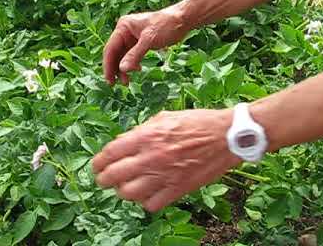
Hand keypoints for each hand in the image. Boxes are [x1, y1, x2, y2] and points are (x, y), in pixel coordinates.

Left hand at [92, 109, 240, 211]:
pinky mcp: (177, 189)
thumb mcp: (164, 117)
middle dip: (103, 179)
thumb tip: (122, 142)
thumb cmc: (196, 122)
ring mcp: (164, 175)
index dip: (98, 161)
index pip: (110, 153)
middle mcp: (150, 157)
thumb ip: (140, 130)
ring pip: (128, 194)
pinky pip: (151, 205)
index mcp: (146, 136)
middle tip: (103, 179)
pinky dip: (145, 202)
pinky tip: (147, 194)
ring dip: (122, 191)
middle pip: (113, 176)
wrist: (226, 136)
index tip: (96, 165)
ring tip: (125, 187)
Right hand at [103, 6, 188, 84]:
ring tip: (127, 82)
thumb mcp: (149, 40)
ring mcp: (132, 36)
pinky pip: (131, 55)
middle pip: (115, 53)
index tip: (110, 80)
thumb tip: (122, 69)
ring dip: (124, 68)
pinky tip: (137, 70)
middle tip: (116, 84)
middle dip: (115, 68)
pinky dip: (132, 64)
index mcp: (123, 27)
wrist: (182, 20)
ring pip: (122, 55)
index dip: (108, 65)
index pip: (110, 48)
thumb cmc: (166, 25)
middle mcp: (125, 31)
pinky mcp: (140, 41)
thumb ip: (135, 54)